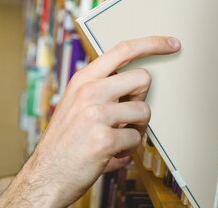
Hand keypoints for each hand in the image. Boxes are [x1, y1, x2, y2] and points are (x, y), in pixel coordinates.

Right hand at [0, 36, 179, 207]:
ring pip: (144, 110)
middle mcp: (89, 91)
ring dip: (136, 129)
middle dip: (142, 97)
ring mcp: (96, 114)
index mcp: (82, 79)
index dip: (151, 43)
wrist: (46, 174)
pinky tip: (111, 154)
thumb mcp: (74, 103)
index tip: (171, 43)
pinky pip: (136, 139)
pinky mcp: (104, 139)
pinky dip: (128, 151)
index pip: (122, 50)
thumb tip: (136, 82)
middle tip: (128, 115)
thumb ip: (100, 88)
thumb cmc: (65, 141)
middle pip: (142, 78)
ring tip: (117, 138)